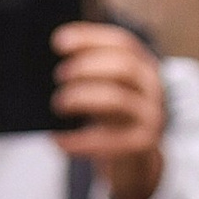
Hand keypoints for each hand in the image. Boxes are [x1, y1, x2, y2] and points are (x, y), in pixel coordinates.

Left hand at [53, 22, 166, 198]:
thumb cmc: (111, 117)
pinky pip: (110, 141)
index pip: (121, 43)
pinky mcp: (143, 144)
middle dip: (87, 67)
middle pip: (123, 68)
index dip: (90, 39)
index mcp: (142, 65)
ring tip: (58, 104)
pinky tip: (59, 141)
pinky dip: (81, 141)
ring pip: (118, 101)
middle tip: (58, 75)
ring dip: (83, 99)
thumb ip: (88, 74)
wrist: (135, 159)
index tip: (58, 41)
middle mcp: (151, 87)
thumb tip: (46, 62)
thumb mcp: (104, 89)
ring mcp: (150, 115)